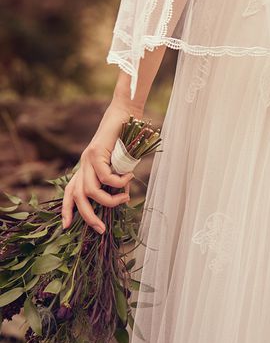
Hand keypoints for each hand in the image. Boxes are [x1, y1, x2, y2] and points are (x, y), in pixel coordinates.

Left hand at [61, 98, 137, 234]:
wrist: (124, 114)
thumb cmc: (125, 139)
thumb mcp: (120, 164)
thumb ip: (117, 180)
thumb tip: (122, 198)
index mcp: (85, 168)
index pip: (70, 192)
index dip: (66, 209)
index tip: (66, 226)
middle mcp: (83, 164)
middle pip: (78, 197)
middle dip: (88, 216)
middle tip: (101, 228)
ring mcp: (87, 159)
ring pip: (91, 190)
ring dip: (109, 200)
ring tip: (125, 197)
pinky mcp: (96, 152)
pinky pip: (104, 176)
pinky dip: (118, 181)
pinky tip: (130, 176)